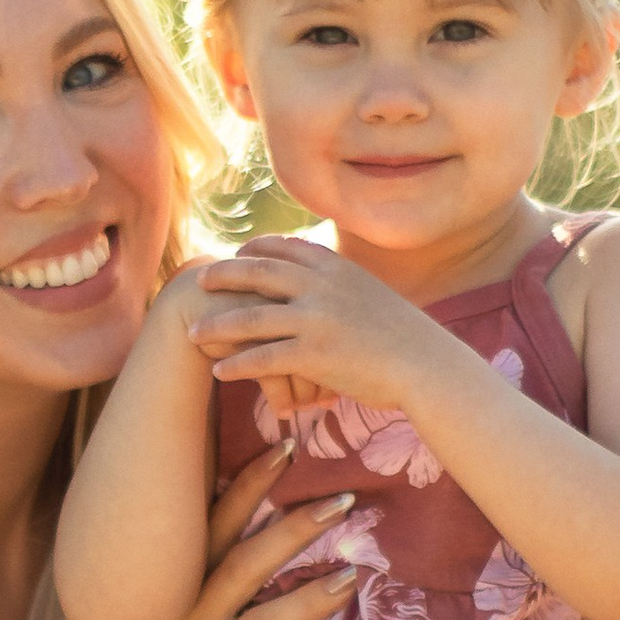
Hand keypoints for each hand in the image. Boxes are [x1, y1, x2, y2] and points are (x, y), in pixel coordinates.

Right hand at [112, 445, 356, 619]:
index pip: (214, 530)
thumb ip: (223, 598)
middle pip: (238, 567)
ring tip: (354, 575)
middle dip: (290, 529)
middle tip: (342, 500)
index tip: (287, 444)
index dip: (249, 486)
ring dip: (306, 599)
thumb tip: (275, 545)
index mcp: (181, 604)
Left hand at [184, 239, 437, 417]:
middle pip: (258, 273)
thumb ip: (342, 285)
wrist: (426, 364)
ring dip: (217, 326)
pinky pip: (263, 358)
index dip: (256, 249)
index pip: (285, 247)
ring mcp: (315, 319)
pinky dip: (237, 365)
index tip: (238, 253)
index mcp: (336, 267)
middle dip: (224, 276)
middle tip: (200, 281)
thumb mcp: (371, 294)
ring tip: (193, 333)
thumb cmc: (404, 336)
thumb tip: (323, 282)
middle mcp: (321, 286)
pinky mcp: (314, 354)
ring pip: (251, 318)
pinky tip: (219, 371)